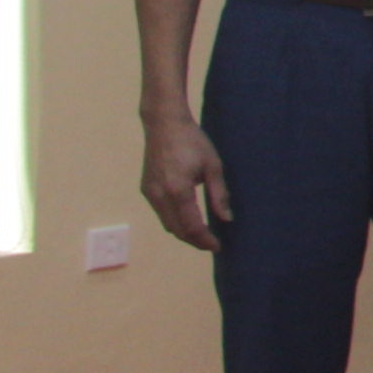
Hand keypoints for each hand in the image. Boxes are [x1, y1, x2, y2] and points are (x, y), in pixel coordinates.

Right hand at [141, 109, 230, 251]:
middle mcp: (159, 196)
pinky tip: (187, 219)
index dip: (205, 239)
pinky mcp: (146, 189)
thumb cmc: (193, 142)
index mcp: (178, 191)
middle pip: (176, 229)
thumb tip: (226, 219)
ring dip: (183, 232)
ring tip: (202, 234)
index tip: (217, 247)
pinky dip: (174, 221)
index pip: (191, 226)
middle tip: (212, 243)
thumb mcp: (213, 166)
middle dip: (194, 240)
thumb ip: (219, 195)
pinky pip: (161, 213)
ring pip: (166, 223)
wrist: (164, 125)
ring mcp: (149, 194)